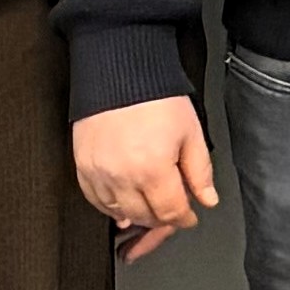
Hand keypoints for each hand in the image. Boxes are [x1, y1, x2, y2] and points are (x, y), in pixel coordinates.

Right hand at [74, 94, 216, 266]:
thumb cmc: (156, 97)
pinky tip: (122, 203)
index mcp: (153, 169)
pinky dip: (109, 206)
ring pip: (119, 213)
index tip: (188, 216)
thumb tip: (207, 199)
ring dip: (137, 215)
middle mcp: (122, 176)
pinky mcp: (82, 166)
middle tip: (171, 210)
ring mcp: (99, 173)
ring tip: (149, 207)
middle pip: (145, 217)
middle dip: (162, 218)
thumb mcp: (190, 132)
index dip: (184, 218)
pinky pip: (94, 199)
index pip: (170, 212)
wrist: (120, 72)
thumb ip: (200, 171)